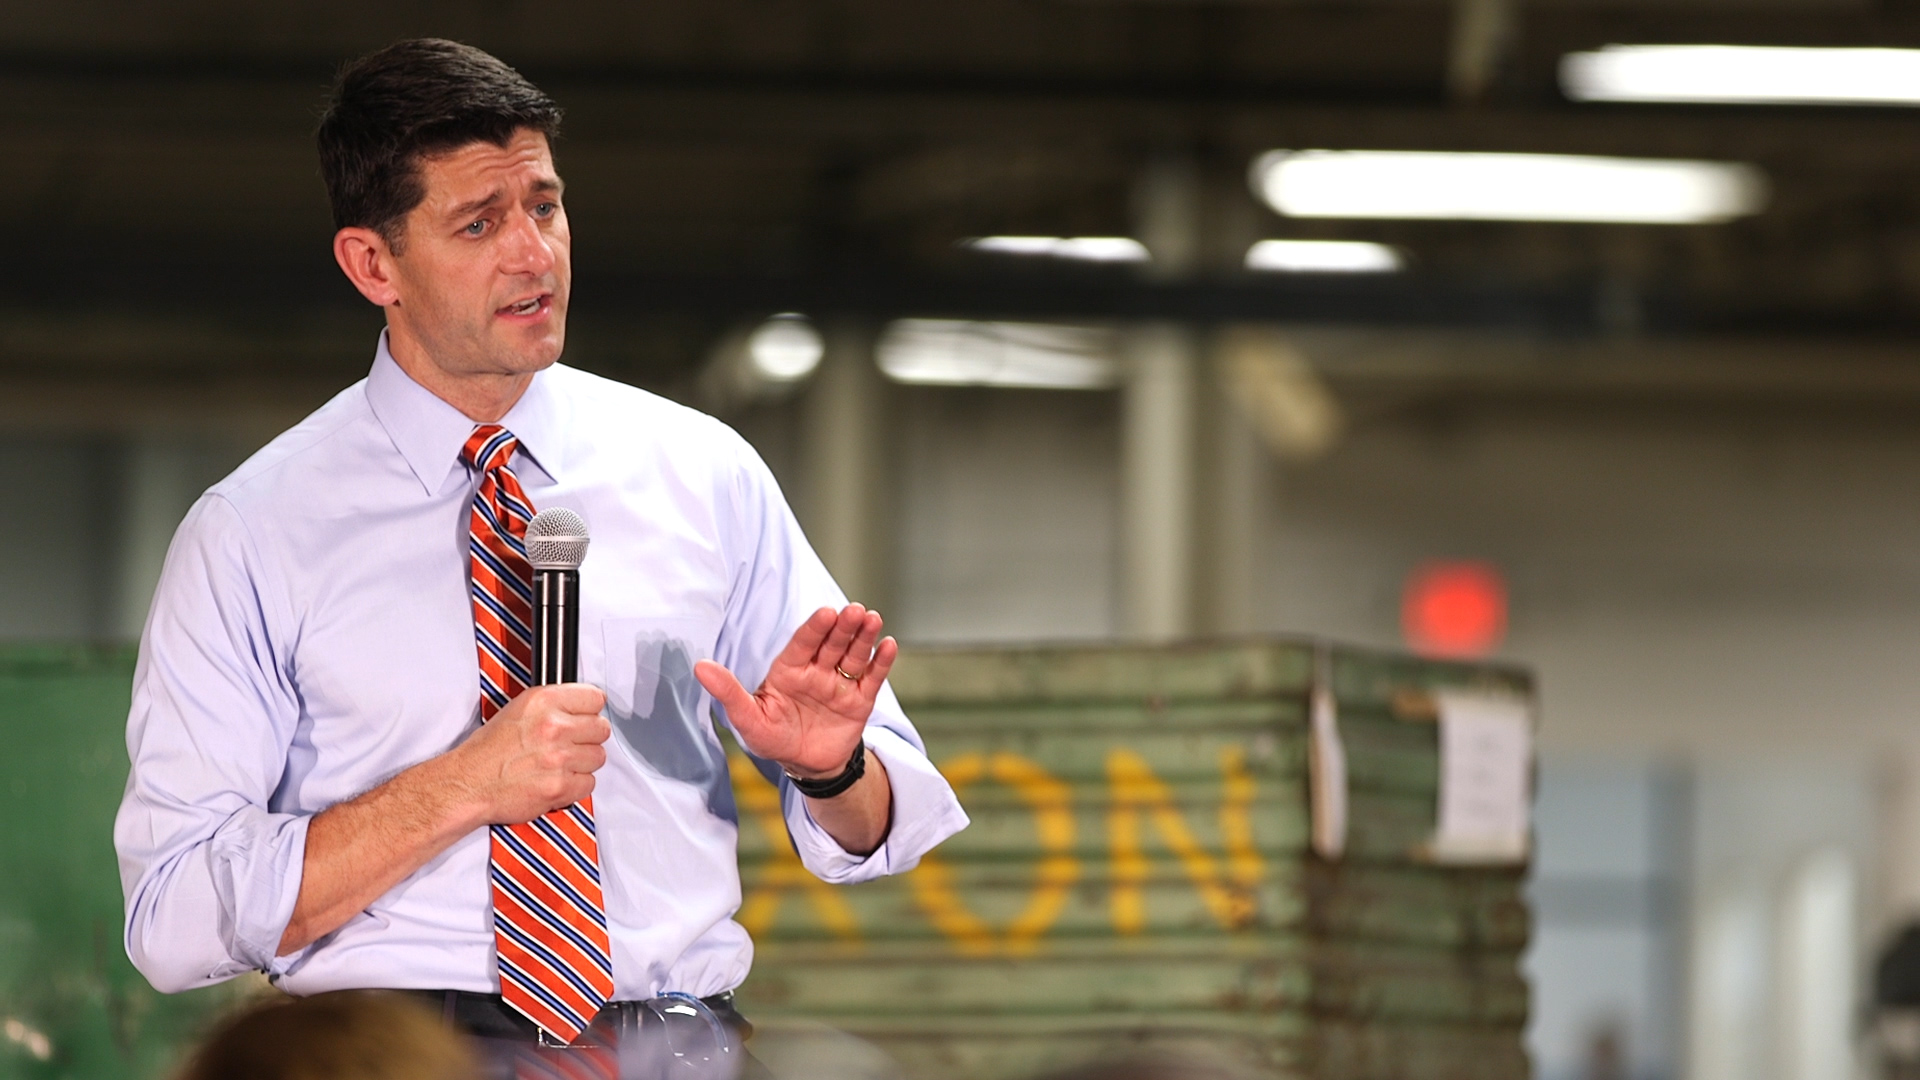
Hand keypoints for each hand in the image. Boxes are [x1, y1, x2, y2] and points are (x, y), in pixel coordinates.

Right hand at [450, 683, 609, 824]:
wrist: (468, 784)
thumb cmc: (488, 751)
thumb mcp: (517, 710)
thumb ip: (554, 705)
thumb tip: (583, 707)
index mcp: (543, 702)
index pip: (595, 698)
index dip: (590, 710)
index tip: (585, 716)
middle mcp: (553, 727)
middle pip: (602, 728)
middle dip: (589, 737)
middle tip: (572, 743)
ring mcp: (559, 758)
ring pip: (598, 757)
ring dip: (583, 762)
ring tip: (560, 764)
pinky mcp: (560, 786)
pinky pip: (589, 784)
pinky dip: (576, 785)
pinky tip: (558, 780)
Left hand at [695, 604, 897, 778]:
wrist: (806, 766)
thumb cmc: (773, 738)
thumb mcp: (748, 718)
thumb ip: (728, 692)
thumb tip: (700, 666)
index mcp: (789, 670)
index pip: (803, 643)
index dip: (815, 628)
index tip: (826, 613)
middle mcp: (816, 671)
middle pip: (832, 643)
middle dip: (843, 626)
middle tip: (855, 610)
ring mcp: (839, 684)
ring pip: (853, 655)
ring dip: (864, 637)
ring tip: (872, 619)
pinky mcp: (859, 700)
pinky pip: (871, 678)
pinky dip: (881, 662)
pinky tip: (888, 645)